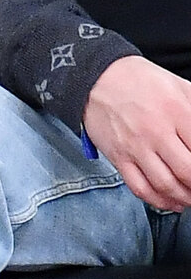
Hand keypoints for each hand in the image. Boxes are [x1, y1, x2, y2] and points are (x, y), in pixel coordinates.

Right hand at [83, 55, 190, 211]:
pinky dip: (159, 201)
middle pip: (188, 172)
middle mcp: (156, 131)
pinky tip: (171, 201)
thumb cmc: (140, 81)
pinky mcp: (118, 156)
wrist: (96, 77)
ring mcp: (135, 146)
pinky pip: (140, 187)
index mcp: (176, 110)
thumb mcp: (180, 86)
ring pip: (166, 185)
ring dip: (185, 197)